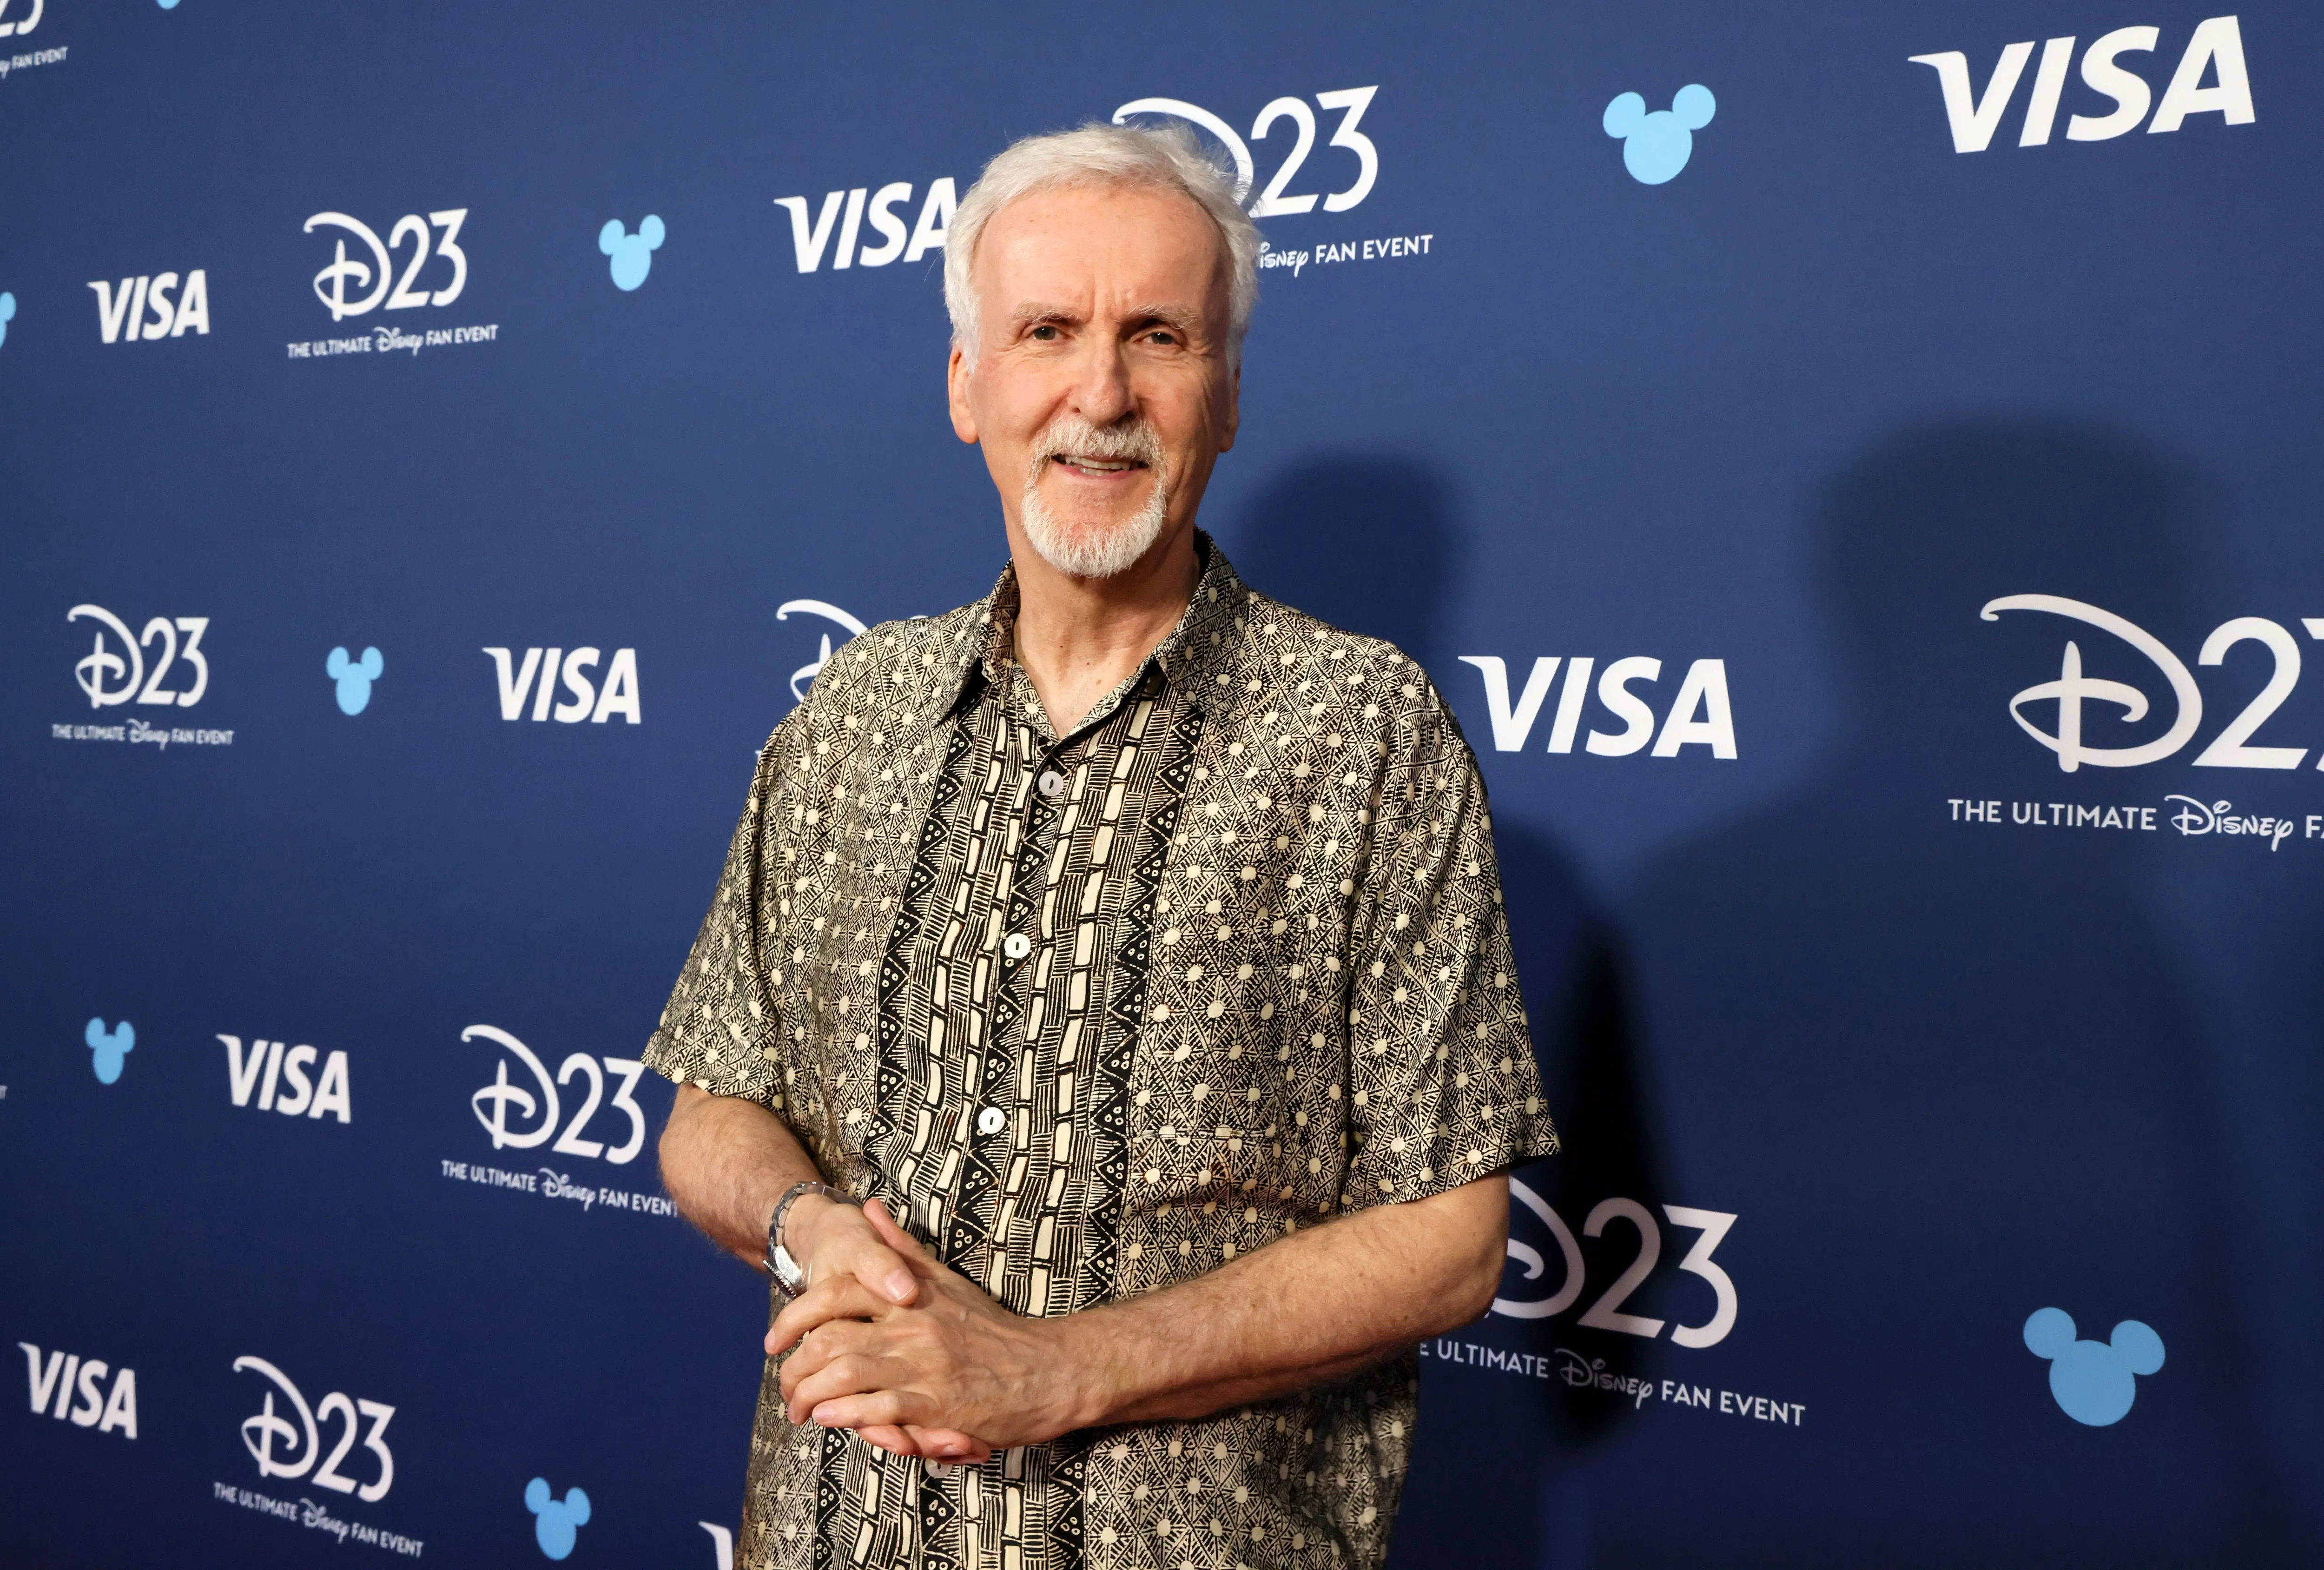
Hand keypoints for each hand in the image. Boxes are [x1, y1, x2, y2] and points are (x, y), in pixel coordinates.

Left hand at [771, 1202, 1094, 1454]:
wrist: (1050, 1368)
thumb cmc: (995, 1329)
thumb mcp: (946, 1281)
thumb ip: (901, 1249)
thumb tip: (869, 1208)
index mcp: (911, 1295)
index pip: (835, 1293)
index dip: (796, 1317)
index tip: (775, 1341)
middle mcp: (911, 1325)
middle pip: (829, 1339)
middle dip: (794, 1369)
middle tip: (783, 1389)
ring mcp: (923, 1365)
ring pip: (845, 1374)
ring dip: (810, 1396)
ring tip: (798, 1410)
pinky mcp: (937, 1405)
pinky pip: (879, 1408)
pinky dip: (846, 1414)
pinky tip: (829, 1418)